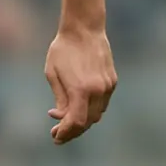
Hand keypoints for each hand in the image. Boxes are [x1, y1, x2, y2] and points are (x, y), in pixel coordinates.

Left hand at [44, 27, 116, 144]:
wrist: (84, 29)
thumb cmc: (63, 50)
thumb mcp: (53, 74)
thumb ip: (60, 99)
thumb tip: (61, 117)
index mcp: (81, 89)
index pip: (75, 122)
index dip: (65, 133)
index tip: (55, 137)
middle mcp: (98, 90)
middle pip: (87, 122)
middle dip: (72, 131)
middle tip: (57, 133)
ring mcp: (108, 86)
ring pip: (96, 114)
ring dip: (82, 122)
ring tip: (64, 122)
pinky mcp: (112, 81)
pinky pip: (102, 103)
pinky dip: (90, 110)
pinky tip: (77, 107)